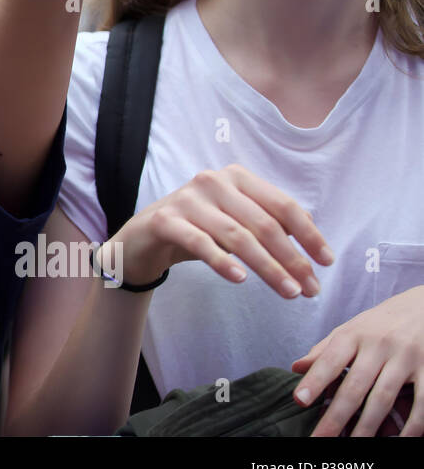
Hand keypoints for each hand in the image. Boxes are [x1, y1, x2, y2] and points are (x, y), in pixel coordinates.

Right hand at [108, 164, 333, 295]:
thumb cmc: (197, 229)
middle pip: (263, 224)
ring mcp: (187, 199)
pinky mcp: (164, 219)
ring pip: (237, 236)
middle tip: (310, 289)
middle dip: (292, 259)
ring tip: (288, 292)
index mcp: (236, 177)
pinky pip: (200, 243)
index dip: (309, 235)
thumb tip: (310, 228)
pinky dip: (223, 262)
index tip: (326, 263)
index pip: (282, 206)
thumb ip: (267, 219)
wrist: (142, 239)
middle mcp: (212, 181)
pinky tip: (240, 279)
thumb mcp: (235, 221)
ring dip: (267, 267)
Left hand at [292, 285, 423, 436]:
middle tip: (321, 439)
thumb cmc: (383, 322)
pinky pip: (422, 402)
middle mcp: (378, 345)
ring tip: (354, 445)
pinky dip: (412, 425)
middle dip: (336, 416)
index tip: (299, 401)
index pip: (330, 359)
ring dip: (368, 426)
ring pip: (384, 398)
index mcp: (353, 334)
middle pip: (355, 386)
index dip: (314, 380)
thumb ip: (325, 350)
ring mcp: (406, 357)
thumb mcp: (351, 328)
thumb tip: (295, 367)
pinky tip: (400, 440)